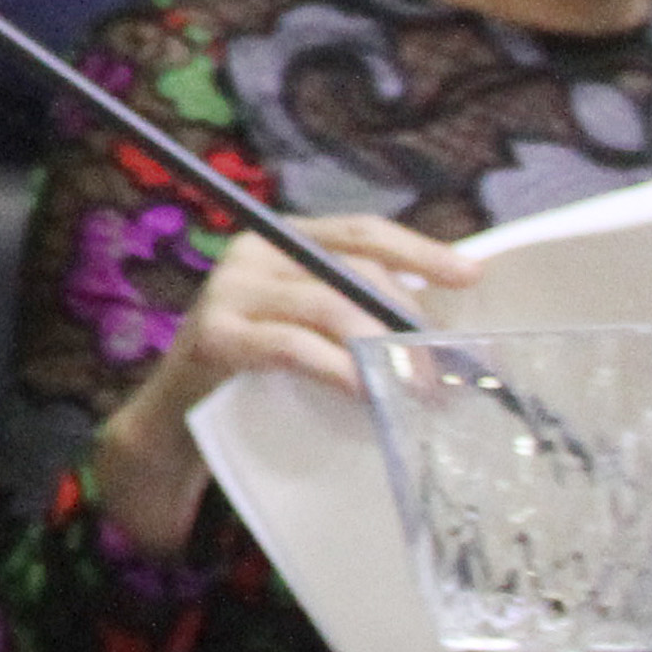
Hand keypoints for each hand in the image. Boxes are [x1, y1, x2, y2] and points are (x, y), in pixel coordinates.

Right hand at [83, 213, 473, 559]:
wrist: (180, 420)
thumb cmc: (259, 374)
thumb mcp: (311, 332)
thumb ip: (357, 316)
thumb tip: (442, 333)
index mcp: (282, 242)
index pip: (360, 231)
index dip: (419, 251)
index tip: (471, 276)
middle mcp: (252, 254)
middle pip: (350, 269)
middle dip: (405, 319)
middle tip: (443, 369)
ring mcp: (228, 291)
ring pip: (327, 305)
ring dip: (380, 349)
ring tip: (414, 388)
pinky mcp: (215, 336)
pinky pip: (292, 346)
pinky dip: (337, 368)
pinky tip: (365, 392)